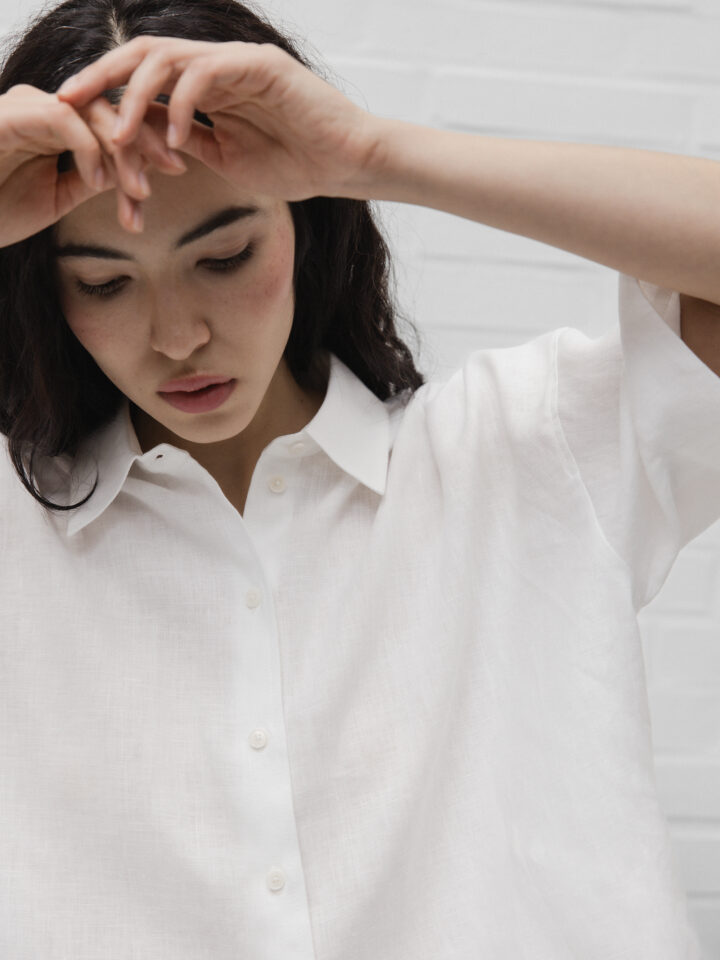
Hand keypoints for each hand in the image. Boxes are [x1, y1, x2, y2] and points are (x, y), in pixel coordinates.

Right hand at [0, 83, 187, 246]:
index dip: (147, 144)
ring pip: (93, 115)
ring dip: (123, 153)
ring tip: (140, 189)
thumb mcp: (57, 199)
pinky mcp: (14, 116)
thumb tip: (131, 179)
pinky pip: (65, 122)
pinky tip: (101, 182)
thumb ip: (91, 182)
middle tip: (176, 168)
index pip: (112, 124)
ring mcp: (29, 108)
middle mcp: (46, 109)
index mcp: (58, 126)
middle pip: (110, 112)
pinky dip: (90, 151)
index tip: (177, 170)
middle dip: (147, 140)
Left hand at [55, 36, 387, 202]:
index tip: (73, 111)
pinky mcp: (259, 66)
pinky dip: (182, 107)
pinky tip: (176, 142)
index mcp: (210, 86)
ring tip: (118, 132)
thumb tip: (148, 141)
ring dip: (135, 95)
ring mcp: (237, 62)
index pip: (148, 76)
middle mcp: (219, 66)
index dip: (107, 89)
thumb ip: (192, 143)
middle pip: (144, 54)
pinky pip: (205, 76)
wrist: (348, 163)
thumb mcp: (229, 159)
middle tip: (68, 98)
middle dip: (101, 76)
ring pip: (168, 58)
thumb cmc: (299, 164)